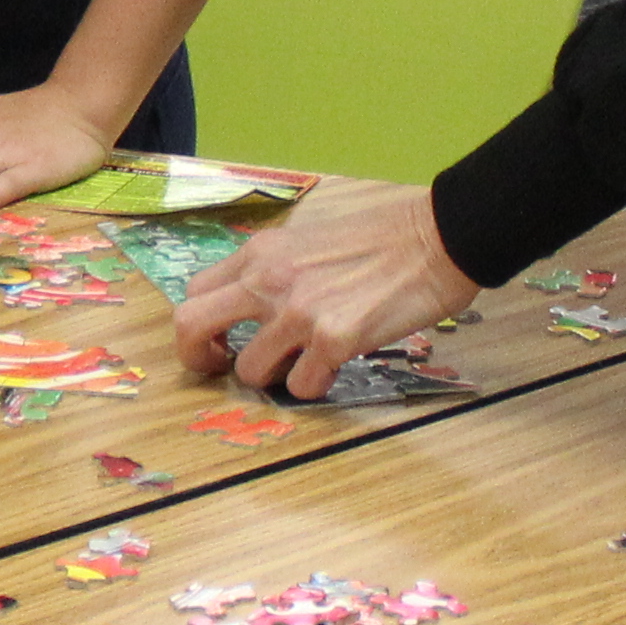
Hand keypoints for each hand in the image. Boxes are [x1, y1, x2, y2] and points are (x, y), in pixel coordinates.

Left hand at [176, 177, 477, 399]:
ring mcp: (298, 312)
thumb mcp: (308, 240)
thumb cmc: (380, 238)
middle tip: (224, 368)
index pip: (194, 293)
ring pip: (249, 371)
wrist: (435, 240)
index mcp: (259, 254)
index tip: (220, 339)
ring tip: (303, 364)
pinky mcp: (333, 340)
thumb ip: (273, 270)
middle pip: (191, 326)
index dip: (200, 324)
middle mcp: (267, 280)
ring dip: (273, 377)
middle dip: (198, 358)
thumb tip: (252, 308)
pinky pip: (302, 386)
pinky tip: (336, 365)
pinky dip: (315, 385)